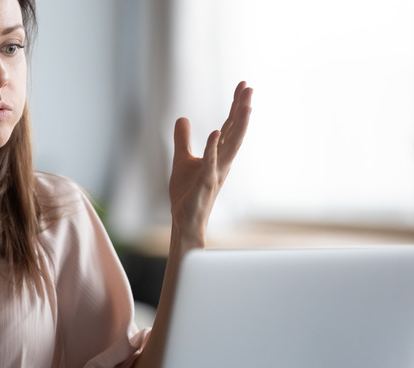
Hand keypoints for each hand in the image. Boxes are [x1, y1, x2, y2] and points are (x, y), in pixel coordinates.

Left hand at [169, 81, 252, 246]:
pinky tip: (214, 132)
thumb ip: (183, 140)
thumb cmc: (187, 193)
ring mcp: (216, 172)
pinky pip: (210, 163)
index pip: (229, 125)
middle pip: (235, 130)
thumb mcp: (181, 160)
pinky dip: (212, 148)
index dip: (236, 106)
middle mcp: (222, 161)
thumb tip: (182, 118)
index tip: (243, 85)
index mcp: (218, 154)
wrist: (184, 219)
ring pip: (231, 145)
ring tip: (246, 106)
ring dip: (238, 125)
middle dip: (242, 109)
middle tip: (249, 87)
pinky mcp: (205, 183)